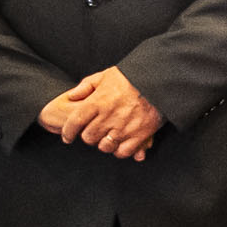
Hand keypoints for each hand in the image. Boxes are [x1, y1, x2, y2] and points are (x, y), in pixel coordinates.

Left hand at [41, 67, 162, 159]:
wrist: (159, 82)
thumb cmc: (131, 78)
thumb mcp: (106, 75)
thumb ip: (86, 86)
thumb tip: (71, 96)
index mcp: (98, 101)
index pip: (75, 122)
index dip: (68, 132)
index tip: (67, 137)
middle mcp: (109, 117)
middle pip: (88, 137)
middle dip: (88, 136)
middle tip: (93, 131)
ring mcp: (124, 128)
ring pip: (104, 146)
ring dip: (103, 143)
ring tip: (107, 137)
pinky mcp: (139, 135)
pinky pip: (123, 152)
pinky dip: (119, 150)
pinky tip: (119, 143)